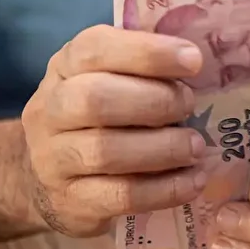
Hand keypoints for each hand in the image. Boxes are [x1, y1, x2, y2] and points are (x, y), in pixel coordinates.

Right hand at [22, 25, 208, 236]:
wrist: (50, 181)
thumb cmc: (101, 118)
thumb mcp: (111, 81)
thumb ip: (145, 68)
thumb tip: (199, 62)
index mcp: (67, 67)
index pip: (95, 48)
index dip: (148, 52)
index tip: (194, 61)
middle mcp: (51, 109)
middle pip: (94, 99)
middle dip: (155, 102)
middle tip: (191, 107)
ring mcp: (55, 158)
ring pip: (105, 151)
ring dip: (163, 148)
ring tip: (196, 148)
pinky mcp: (72, 201)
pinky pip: (120, 196)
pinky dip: (164, 189)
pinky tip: (193, 182)